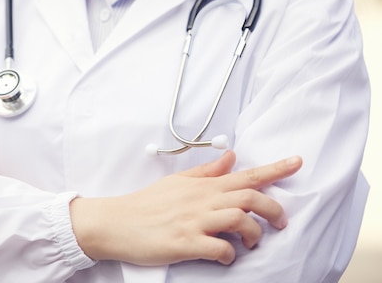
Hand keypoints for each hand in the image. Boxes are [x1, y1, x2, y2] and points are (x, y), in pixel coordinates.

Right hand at [70, 151, 301, 265]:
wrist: (116, 222)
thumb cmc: (146, 203)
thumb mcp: (177, 182)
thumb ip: (207, 171)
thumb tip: (232, 157)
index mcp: (202, 186)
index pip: (245, 175)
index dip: (275, 169)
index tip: (297, 163)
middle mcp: (201, 200)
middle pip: (250, 198)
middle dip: (274, 210)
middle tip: (279, 223)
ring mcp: (193, 221)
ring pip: (240, 220)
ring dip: (254, 234)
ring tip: (250, 243)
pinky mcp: (184, 243)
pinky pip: (219, 248)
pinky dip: (229, 255)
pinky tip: (225, 257)